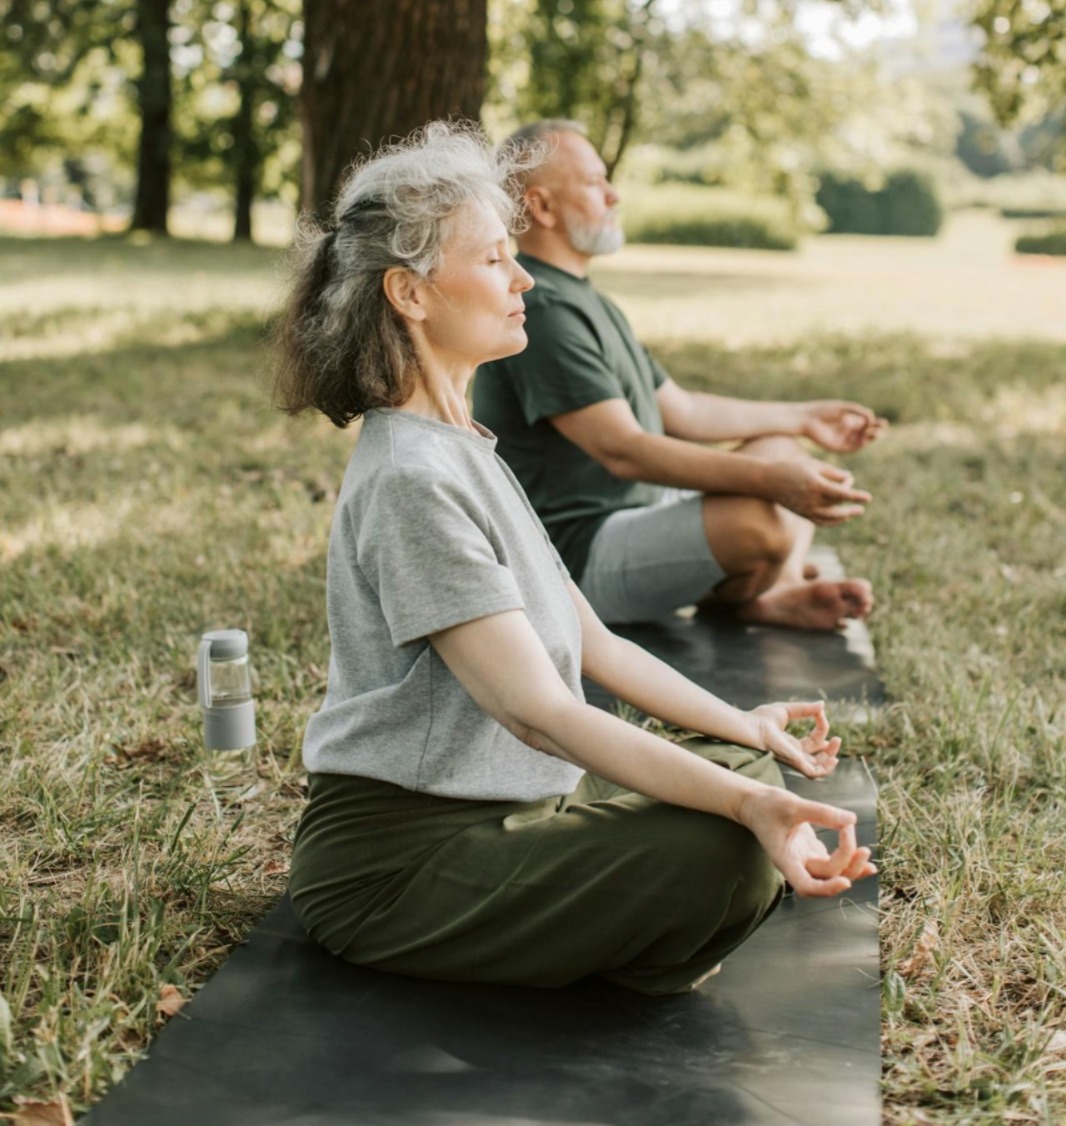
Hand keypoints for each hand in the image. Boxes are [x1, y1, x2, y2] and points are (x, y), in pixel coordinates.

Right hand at [738, 788, 875, 897]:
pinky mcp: (811, 852)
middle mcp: (796, 865)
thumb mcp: (792, 805)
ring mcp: (804, 860)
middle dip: (846, 865)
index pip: (806, 887)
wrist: (754, 803)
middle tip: (854, 838)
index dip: (826, 889)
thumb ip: (821, 813)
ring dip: (851, 867)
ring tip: (866, 853)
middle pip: (825, 878)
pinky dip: (849, 861)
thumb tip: (852, 819)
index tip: (845, 882)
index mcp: (785, 859)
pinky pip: (834, 864)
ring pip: (832, 874)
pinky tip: (864, 856)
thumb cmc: (767, 805)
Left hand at [750, 701, 840, 778]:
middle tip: (836, 739)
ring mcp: (794, 760)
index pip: (813, 740)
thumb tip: (822, 705)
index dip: (821, 727)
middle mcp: (794, 754)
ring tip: (836, 744)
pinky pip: (814, 773)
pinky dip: (825, 769)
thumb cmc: (761, 719)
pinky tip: (833, 758)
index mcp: (790, 743)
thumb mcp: (787, 710)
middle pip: (817, 757)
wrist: (750, 727)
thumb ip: (805, 709)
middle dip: (830, 749)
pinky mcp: (795, 763)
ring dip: (831, 759)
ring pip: (818, 767)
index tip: (820, 713)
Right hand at [767, 457, 870, 524]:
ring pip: (831, 517)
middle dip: (851, 503)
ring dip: (844, 516)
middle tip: (862, 505)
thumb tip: (849, 478)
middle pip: (838, 505)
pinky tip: (841, 518)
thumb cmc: (790, 467)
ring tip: (854, 513)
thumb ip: (832, 472)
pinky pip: (821, 522)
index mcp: (816, 485)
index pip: (842, 493)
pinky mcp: (802, 514)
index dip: (856, 496)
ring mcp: (806, 509)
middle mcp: (812, 500)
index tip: (868, 498)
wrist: (767, 481)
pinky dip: (833, 521)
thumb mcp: (813, 465)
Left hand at [801, 401, 887, 453]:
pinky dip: (859, 445)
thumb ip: (858, 411)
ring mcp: (842, 439)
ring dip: (869, 438)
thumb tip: (871, 417)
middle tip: (882, 428)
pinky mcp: (836, 447)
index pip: (866, 423)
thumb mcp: (844, 408)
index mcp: (848, 420)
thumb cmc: (823, 410)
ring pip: (859, 441)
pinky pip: (851, 448)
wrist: (807, 420)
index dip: (876, 423)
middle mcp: (847, 430)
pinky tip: (865, 441)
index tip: (884, 422)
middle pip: (865, 432)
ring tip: (877, 434)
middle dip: (875, 430)